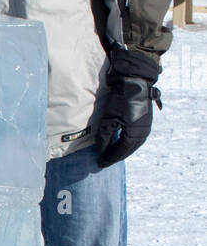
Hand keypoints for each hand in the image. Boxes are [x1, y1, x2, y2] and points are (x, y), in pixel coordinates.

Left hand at [94, 46, 161, 168]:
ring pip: (133, 144)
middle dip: (115, 156)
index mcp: (134, 136)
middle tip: (104, 161)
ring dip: (122, 149)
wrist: (135, 81)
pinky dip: (127, 142)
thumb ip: (104, 137)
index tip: (99, 164)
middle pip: (128, 150)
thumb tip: (100, 151)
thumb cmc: (121, 100)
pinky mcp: (145, 120)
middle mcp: (143, 134)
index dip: (109, 159)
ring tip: (111, 153)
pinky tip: (121, 141)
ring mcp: (146, 127)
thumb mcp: (109, 119)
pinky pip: (136, 137)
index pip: (120, 152)